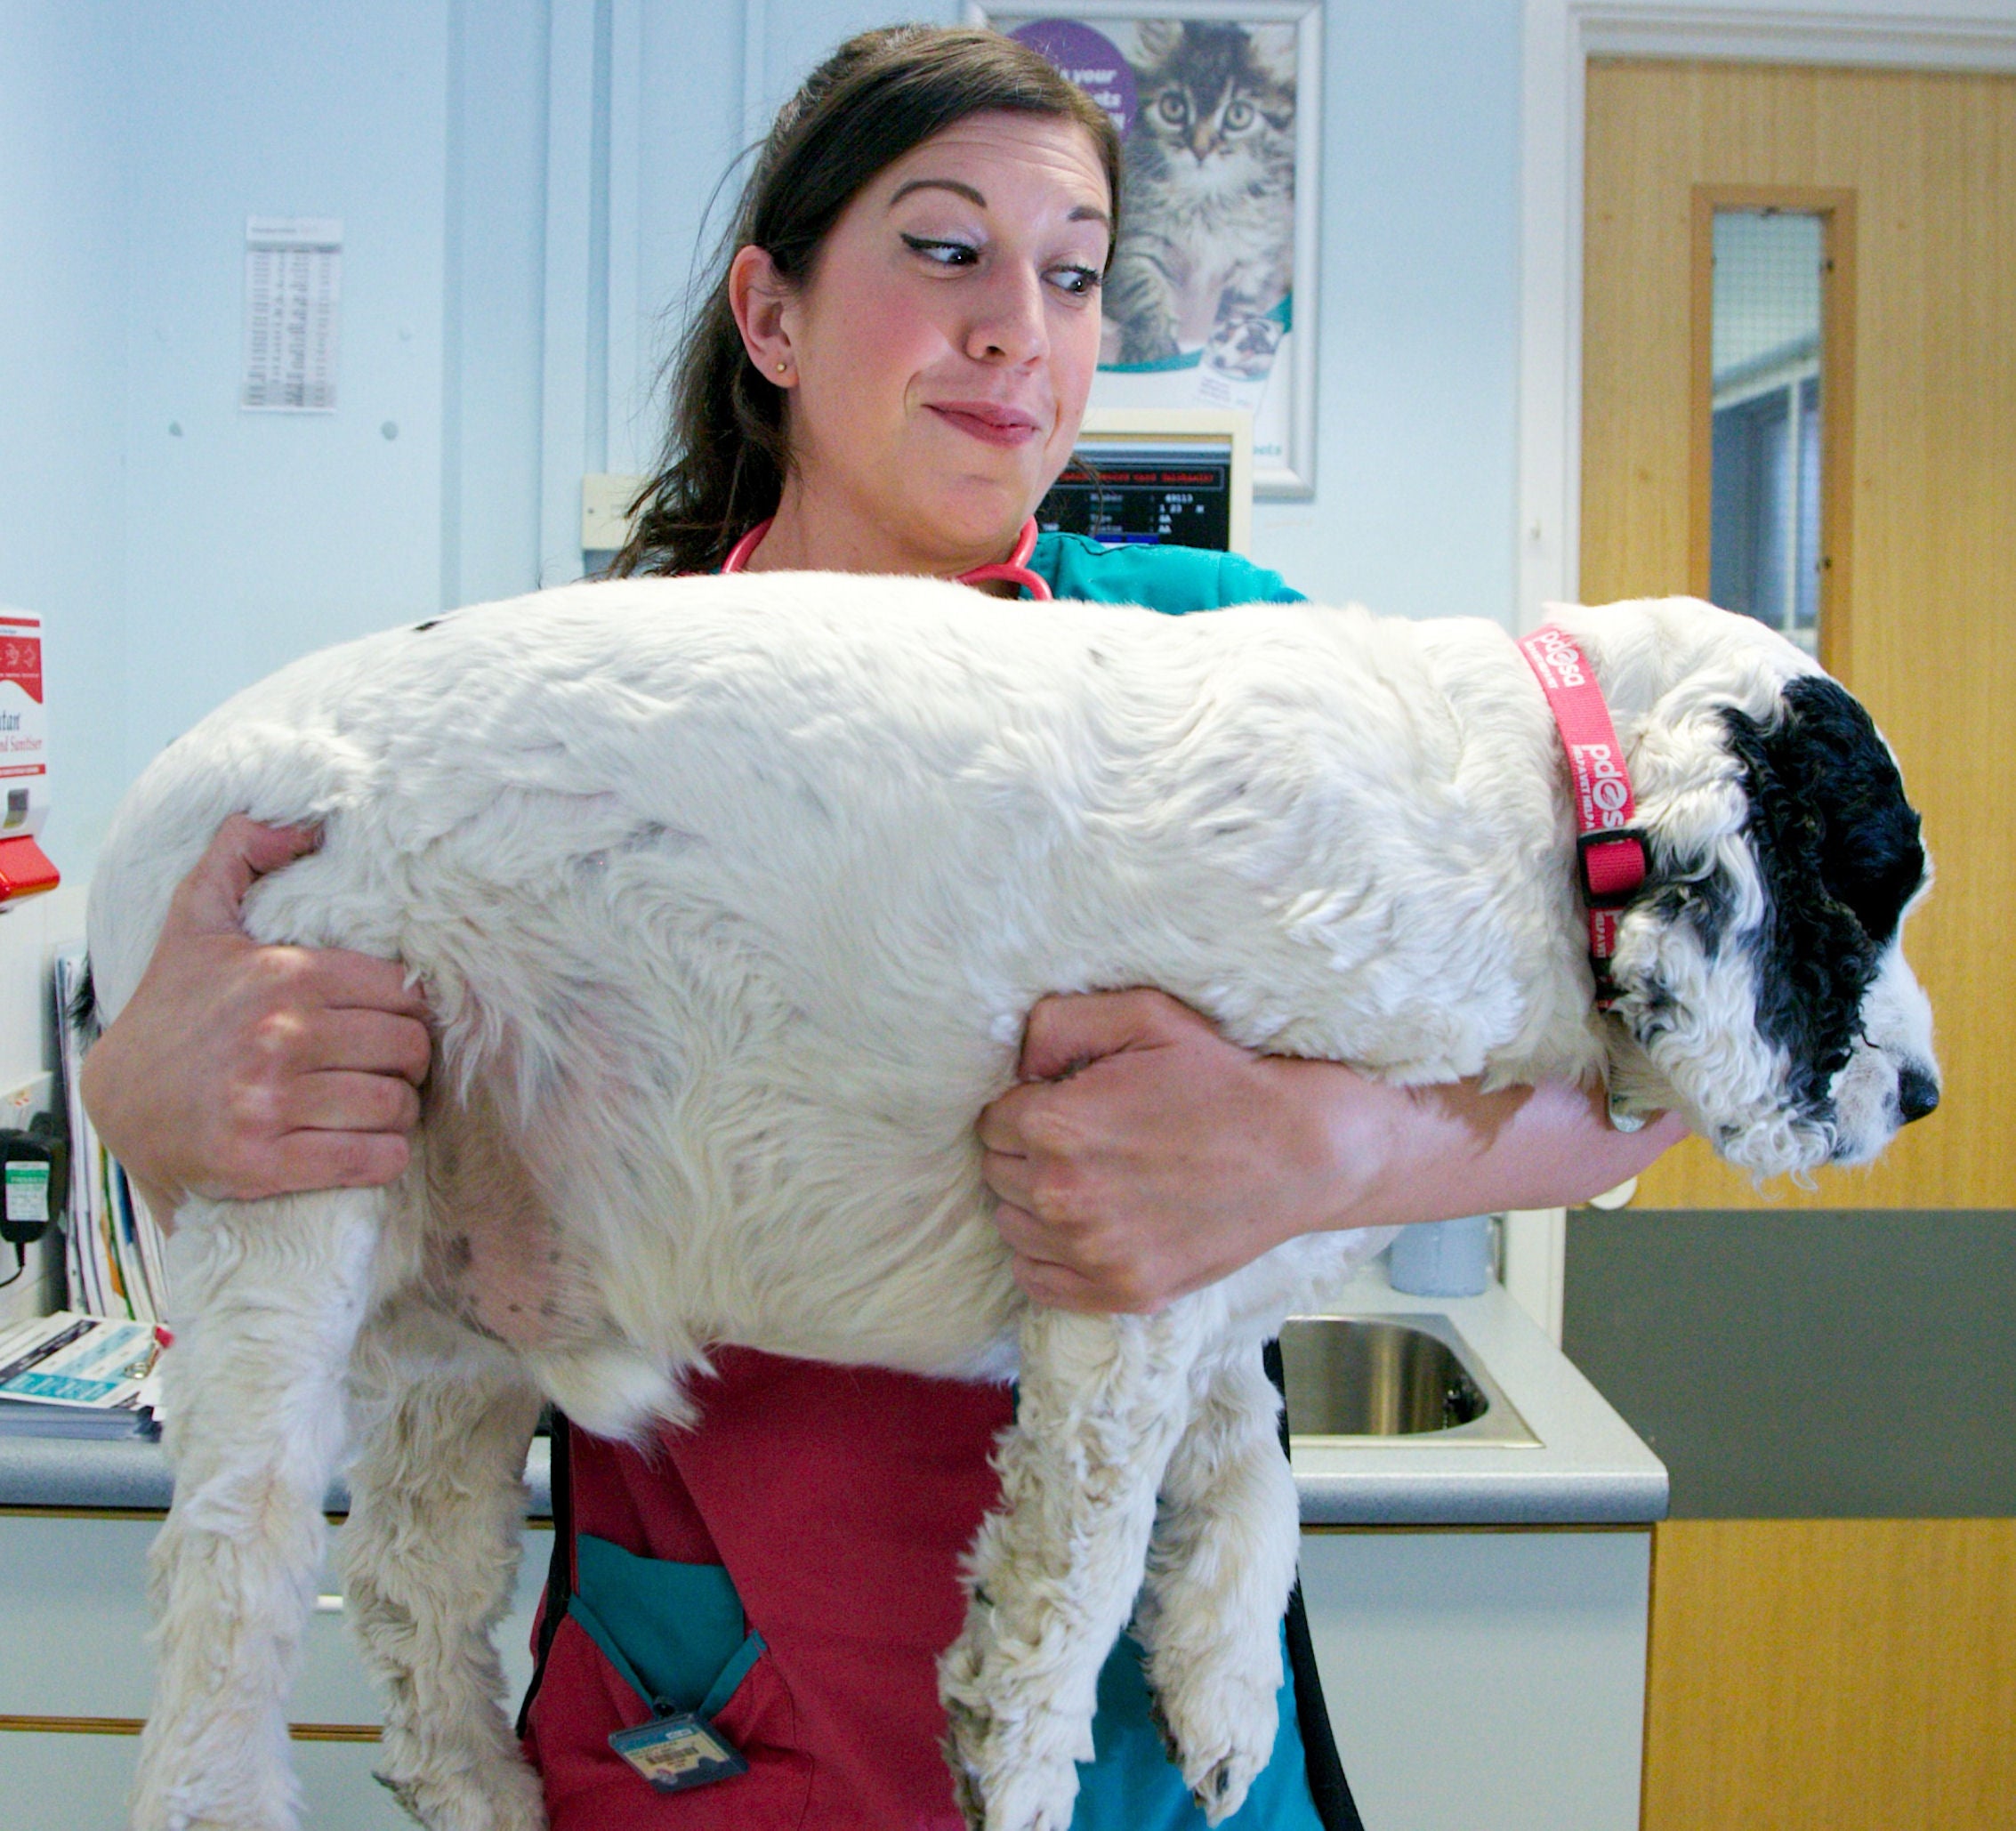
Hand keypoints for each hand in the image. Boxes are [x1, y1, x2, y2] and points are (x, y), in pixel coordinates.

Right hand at [79, 816, 433, 1213]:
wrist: (119, 1100)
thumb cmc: (173, 1010)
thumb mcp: (197, 922)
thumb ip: (239, 857)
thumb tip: (299, 826)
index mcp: (285, 976)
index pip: (403, 993)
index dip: (410, 1012)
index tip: (393, 1024)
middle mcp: (282, 1035)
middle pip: (408, 1049)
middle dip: (409, 1063)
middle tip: (390, 1069)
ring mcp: (271, 1102)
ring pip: (395, 1105)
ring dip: (400, 1112)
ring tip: (378, 1107)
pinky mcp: (263, 1161)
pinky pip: (371, 1159)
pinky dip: (387, 1157)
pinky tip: (374, 1148)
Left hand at [978, 990, 1355, 1312]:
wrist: (1300, 1152)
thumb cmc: (1222, 1079)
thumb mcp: (1145, 1017)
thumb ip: (1058, 1023)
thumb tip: (1016, 1064)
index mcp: (1057, 1126)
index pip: (992, 1121)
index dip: (1028, 1108)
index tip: (1068, 1105)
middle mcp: (1063, 1196)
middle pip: (998, 1174)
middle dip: (1029, 1153)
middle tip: (1086, 1140)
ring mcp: (1092, 1253)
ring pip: (1012, 1226)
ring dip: (1037, 1204)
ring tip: (1092, 1180)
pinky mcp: (1121, 1293)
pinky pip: (1037, 1282)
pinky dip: (1049, 1257)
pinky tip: (1087, 1228)